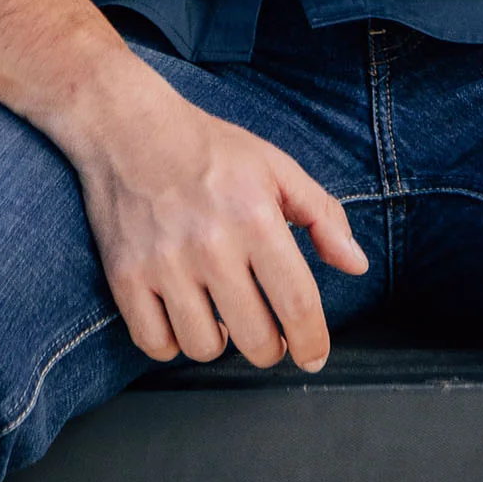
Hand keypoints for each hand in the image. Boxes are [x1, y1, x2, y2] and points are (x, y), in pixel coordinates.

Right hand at [64, 70, 367, 370]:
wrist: (129, 126)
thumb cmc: (207, 148)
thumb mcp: (276, 167)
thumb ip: (323, 216)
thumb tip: (356, 265)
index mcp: (255, 217)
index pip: (297, 304)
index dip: (312, 342)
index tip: (313, 355)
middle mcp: (211, 245)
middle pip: (256, 339)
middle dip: (270, 346)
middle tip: (267, 332)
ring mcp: (164, 263)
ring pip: (204, 348)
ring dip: (220, 342)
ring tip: (221, 315)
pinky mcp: (126, 276)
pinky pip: (155, 344)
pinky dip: (171, 342)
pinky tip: (183, 315)